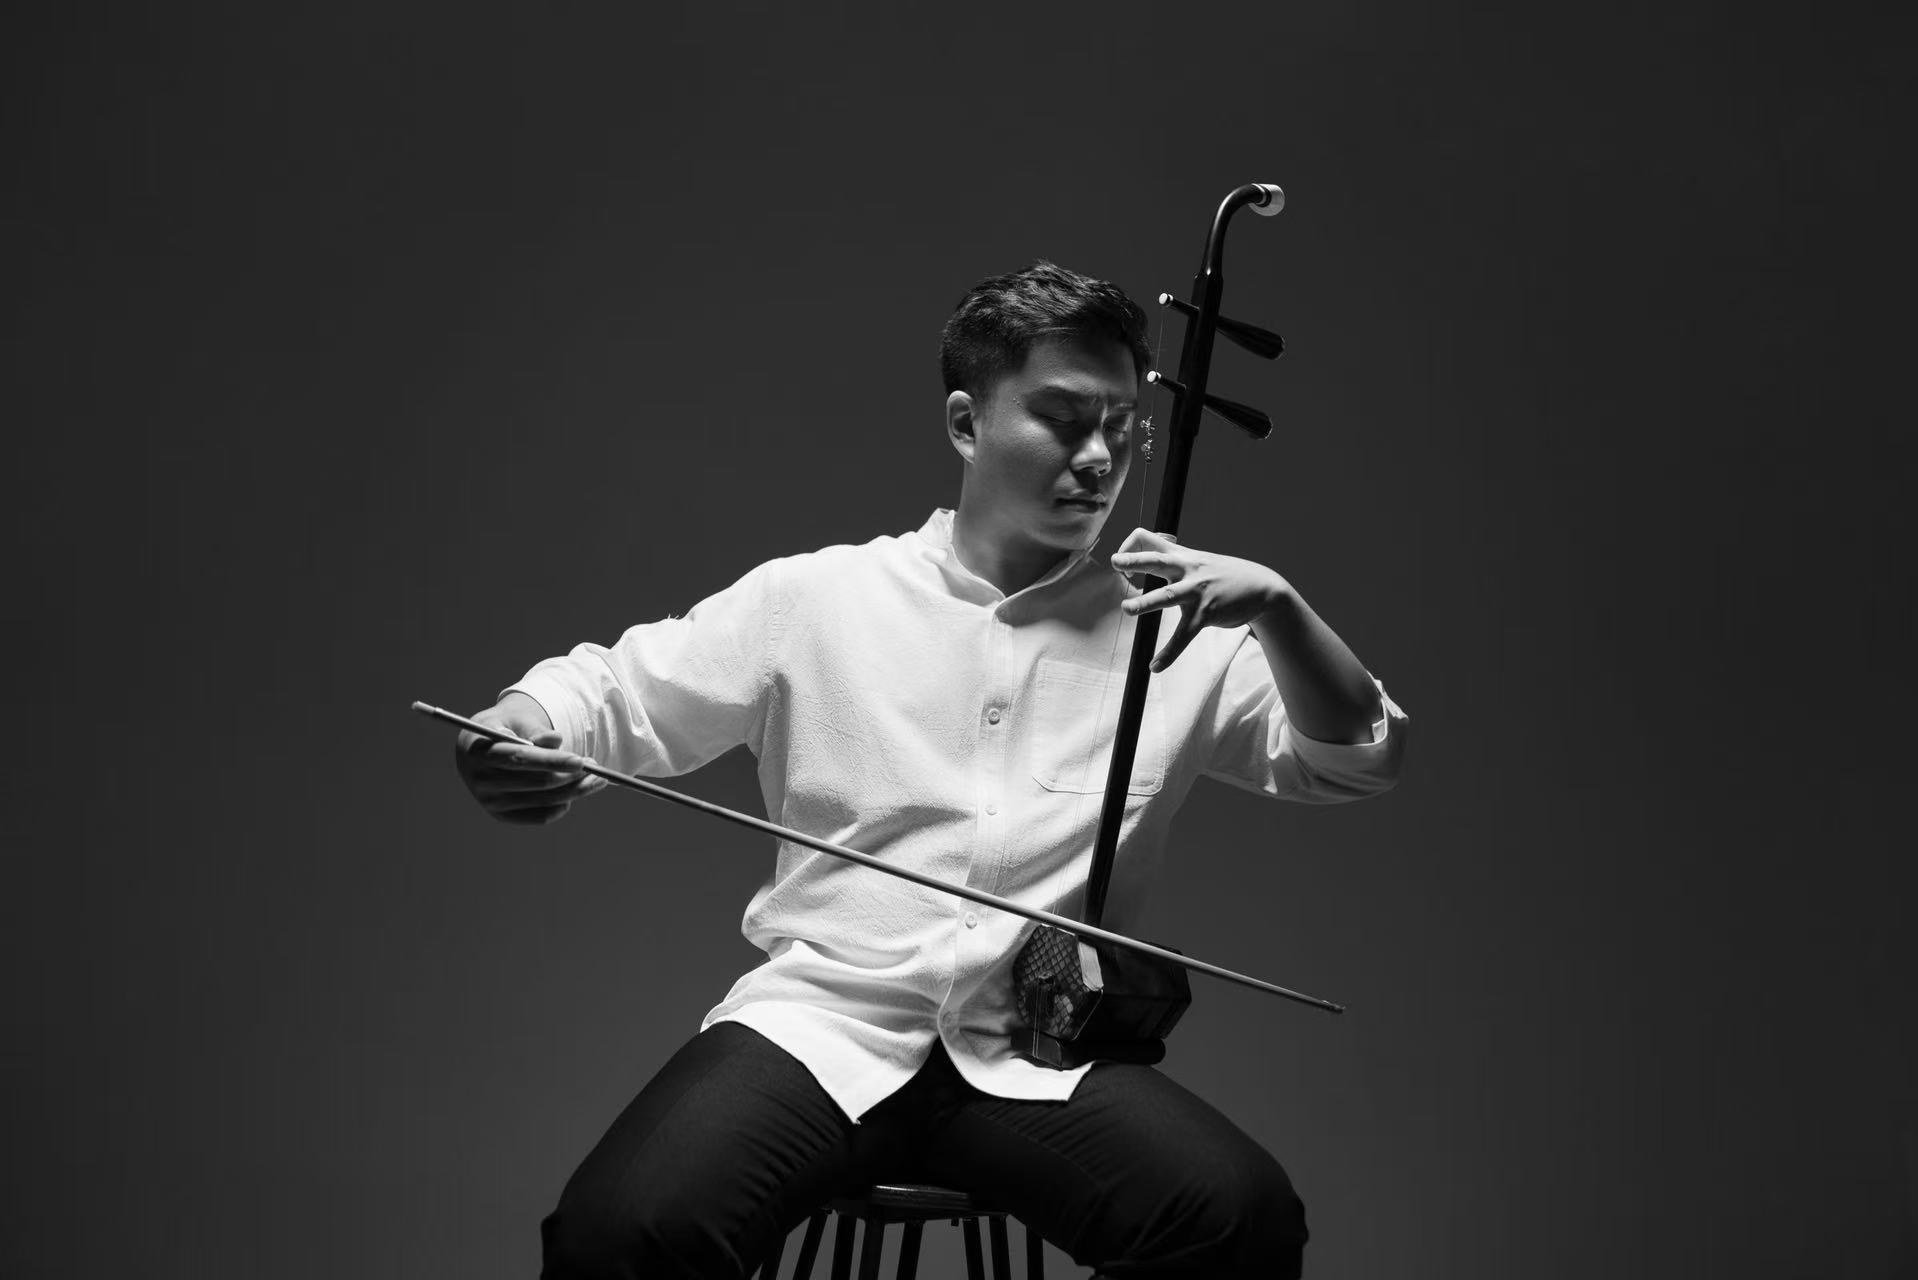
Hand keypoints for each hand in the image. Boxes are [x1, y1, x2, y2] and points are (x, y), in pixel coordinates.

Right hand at [453, 696, 606, 824]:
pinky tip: (572, 792)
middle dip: (571, 775)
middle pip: (536, 783)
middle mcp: (480, 781)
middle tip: (594, 765)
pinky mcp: (500, 815)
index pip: (520, 759)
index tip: (580, 761)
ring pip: (543, 800)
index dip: (552, 761)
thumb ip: (535, 729)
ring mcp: (489, 802)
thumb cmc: (505, 727)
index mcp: (478, 752)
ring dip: (575, 790)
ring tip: (596, 778)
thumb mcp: (516, 719)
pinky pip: (540, 817)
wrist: (479, 747)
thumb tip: (556, 739)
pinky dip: (561, 806)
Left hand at [1110, 528, 1289, 671]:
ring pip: (1166, 597)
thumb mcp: (1198, 559)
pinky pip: (1183, 636)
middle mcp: (1188, 570)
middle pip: (1156, 561)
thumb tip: (1148, 555)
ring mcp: (1197, 592)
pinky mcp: (1206, 614)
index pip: (1149, 539)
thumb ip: (1174, 557)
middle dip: (1134, 561)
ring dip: (1145, 603)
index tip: (1120, 564)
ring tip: (1127, 609)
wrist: (1263, 587)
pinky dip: (1169, 653)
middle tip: (1116, 563)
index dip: (1130, 548)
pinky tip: (1155, 666)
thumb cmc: (1224, 574)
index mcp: (1182, 556)